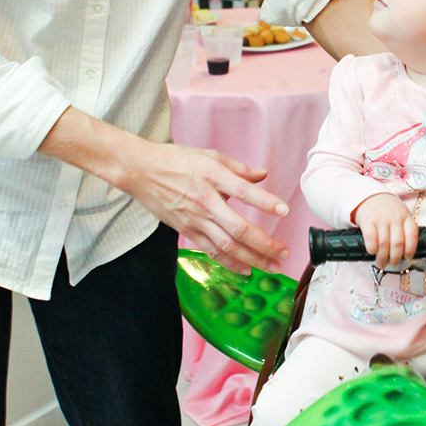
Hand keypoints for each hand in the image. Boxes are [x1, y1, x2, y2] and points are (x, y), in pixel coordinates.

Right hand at [38, 110, 290, 277]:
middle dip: (265, 244)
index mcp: (213, 177)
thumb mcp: (209, 156)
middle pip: (239, 229)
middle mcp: (205, 201)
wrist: (140, 171)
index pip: (244, 192)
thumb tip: (263, 175)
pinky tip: (246, 269)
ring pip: (227, 246)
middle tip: (285, 253)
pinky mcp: (186, 231)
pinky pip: (212, 251)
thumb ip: (239, 168)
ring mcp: (195, 219)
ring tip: (273, 266)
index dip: (266, 203)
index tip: (285, 211)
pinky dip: (230, 262)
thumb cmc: (175, 160)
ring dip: (253, 259)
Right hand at [354, 193, 418, 268]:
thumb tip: (406, 252)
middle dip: (395, 258)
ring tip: (381, 263)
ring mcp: (381, 218)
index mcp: (406, 215)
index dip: (411, 249)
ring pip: (384, 243)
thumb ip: (404, 228)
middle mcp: (394, 217)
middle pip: (398, 243)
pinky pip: (371, 238)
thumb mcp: (400, 213)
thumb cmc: (387, 209)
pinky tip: (372, 252)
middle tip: (392, 264)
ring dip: (382, 257)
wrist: (368, 195)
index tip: (407, 257)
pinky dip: (372, 249)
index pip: (412, 234)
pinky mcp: (367, 220)